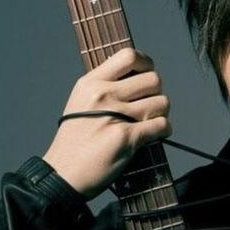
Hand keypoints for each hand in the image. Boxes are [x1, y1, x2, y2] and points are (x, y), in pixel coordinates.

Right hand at [43, 48, 170, 199]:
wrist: (64, 174)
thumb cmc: (74, 141)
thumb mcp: (80, 103)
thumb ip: (105, 88)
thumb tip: (137, 77)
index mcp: (90, 83)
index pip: (128, 55)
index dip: (146, 63)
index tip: (146, 75)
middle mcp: (103, 95)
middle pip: (153, 79)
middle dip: (157, 93)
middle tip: (149, 106)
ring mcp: (115, 115)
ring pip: (162, 102)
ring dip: (162, 113)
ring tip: (151, 122)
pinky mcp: (126, 137)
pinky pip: (162, 125)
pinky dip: (165, 130)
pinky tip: (157, 134)